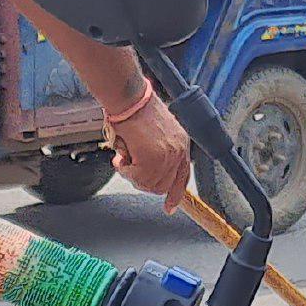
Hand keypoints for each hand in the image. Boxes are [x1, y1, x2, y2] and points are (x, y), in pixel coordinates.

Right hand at [108, 90, 191, 209]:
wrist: (129, 97)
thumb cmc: (135, 108)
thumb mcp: (155, 131)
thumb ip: (156, 150)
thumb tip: (143, 169)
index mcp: (182, 143)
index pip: (182, 176)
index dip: (175, 194)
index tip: (169, 207)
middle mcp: (179, 151)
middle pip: (162, 186)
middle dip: (143, 180)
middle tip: (129, 166)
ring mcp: (167, 156)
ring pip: (148, 184)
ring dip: (132, 173)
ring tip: (125, 155)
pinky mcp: (152, 159)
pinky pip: (136, 177)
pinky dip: (125, 169)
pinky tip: (122, 155)